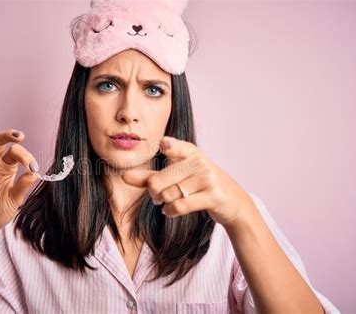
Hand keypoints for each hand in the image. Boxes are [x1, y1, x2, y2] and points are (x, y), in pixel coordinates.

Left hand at [122, 136, 255, 226]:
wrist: (232, 200)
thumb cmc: (198, 184)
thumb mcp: (177, 176)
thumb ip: (150, 177)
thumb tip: (123, 176)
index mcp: (190, 152)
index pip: (177, 147)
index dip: (170, 146)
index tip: (164, 144)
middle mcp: (199, 162)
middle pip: (160, 180)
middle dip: (154, 192)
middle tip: (157, 196)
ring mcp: (208, 178)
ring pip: (170, 195)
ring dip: (164, 203)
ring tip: (168, 202)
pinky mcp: (213, 195)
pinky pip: (181, 205)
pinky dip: (170, 211)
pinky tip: (170, 210)